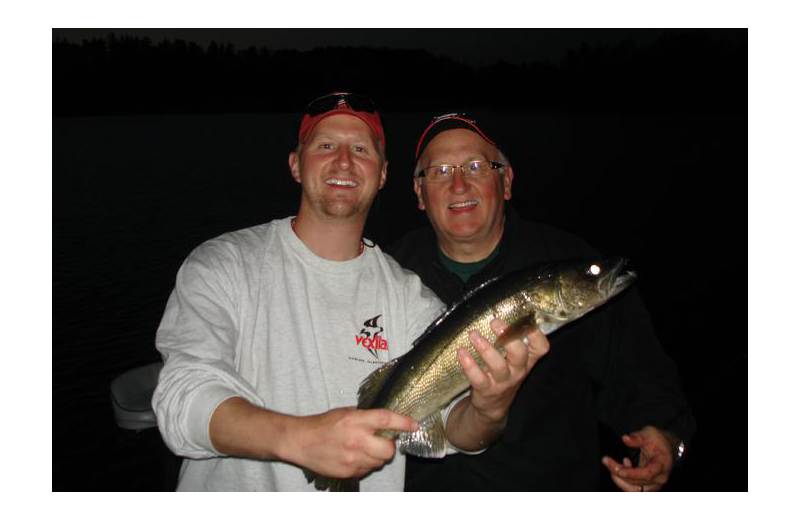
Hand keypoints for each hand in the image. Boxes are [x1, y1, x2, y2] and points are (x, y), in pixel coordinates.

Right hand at [286, 407, 417, 478]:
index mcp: (356, 421)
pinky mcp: (348, 472)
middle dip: (389, 446)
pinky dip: (365, 464)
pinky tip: (354, 456)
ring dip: (377, 456)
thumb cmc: (323, 425)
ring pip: (379, 462)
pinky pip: (367, 470)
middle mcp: (356, 440)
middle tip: (382, 441)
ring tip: (364, 448)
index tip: (414, 425)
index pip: (386, 420)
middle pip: (389, 449)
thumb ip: (366, 416)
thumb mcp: (346, 412)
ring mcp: (352, 459)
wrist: (301, 442)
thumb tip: (386, 421)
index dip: (403, 422)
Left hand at [458, 318, 549, 421]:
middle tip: (495, 322)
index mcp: (527, 361)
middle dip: (508, 337)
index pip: (541, 348)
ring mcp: (503, 382)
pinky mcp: (486, 390)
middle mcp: (518, 371)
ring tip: (473, 334)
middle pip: (520, 354)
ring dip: (485, 348)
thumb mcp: (513, 360)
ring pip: (498, 365)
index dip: (536, 334)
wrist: (493, 405)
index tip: (525, 319)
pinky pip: (478, 378)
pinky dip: (469, 364)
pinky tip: (462, 352)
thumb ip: (512, 341)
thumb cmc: (503, 373)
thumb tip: (503, 310)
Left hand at [601, 426, 676, 490]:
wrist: (668, 449)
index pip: (647, 474)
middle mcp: (659, 479)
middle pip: (636, 483)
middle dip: (618, 472)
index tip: (618, 469)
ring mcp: (654, 485)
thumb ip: (638, 437)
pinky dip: (623, 480)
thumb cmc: (659, 440)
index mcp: (662, 465)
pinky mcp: (647, 487)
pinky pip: (632, 489)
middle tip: (605, 460)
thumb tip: (625, 439)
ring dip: (619, 479)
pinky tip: (623, 465)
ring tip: (611, 464)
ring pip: (633, 490)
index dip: (632, 473)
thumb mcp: (650, 433)